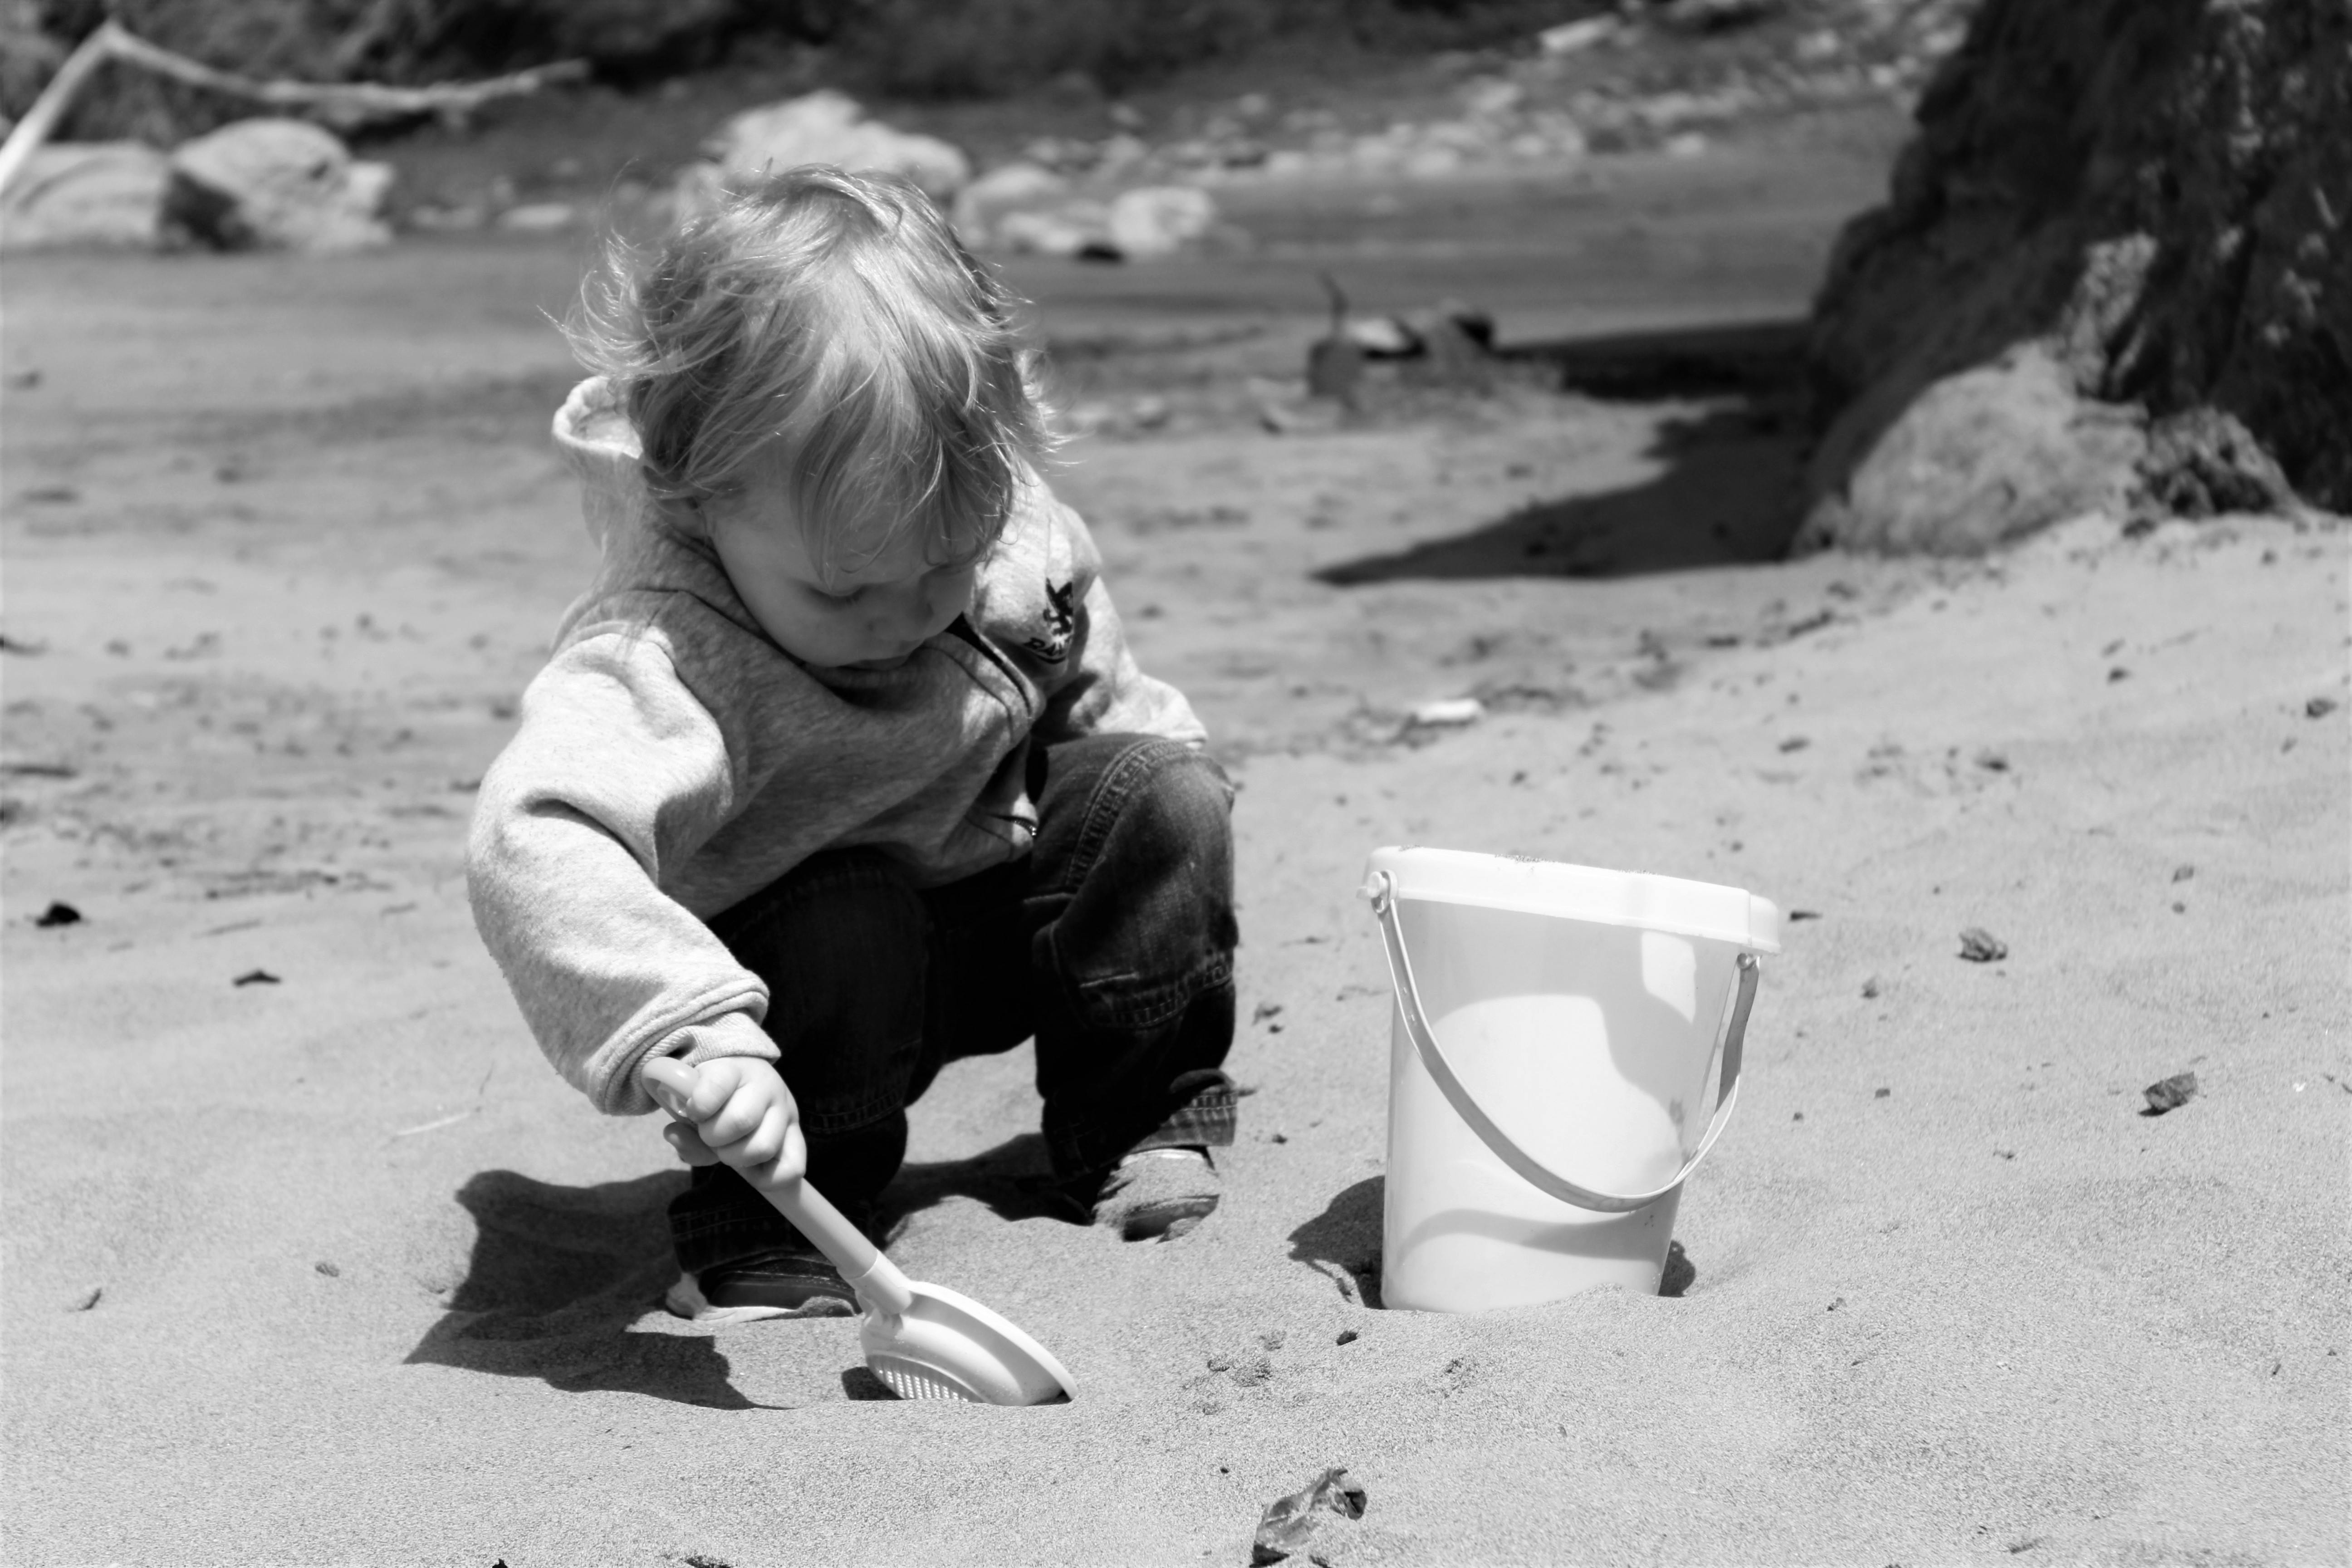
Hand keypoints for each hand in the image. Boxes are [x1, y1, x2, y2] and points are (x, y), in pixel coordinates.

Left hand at [639, 1055, 804, 1183]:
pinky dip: (764, 1177)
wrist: (745, 1084)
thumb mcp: (695, 1105)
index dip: (699, 1105)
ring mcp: (785, 1111)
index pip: (717, 1084)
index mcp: (734, 1069)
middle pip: (740, 1121)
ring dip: (737, 1158)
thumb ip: (683, 1127)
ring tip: (729, 1150)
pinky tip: (749, 1167)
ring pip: (763, 1147)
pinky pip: (790, 1169)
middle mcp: (766, 1086)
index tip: (693, 1111)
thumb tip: (674, 1135)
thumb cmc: (715, 1100)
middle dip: (714, 1138)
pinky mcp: (796, 1136)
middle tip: (710, 1135)